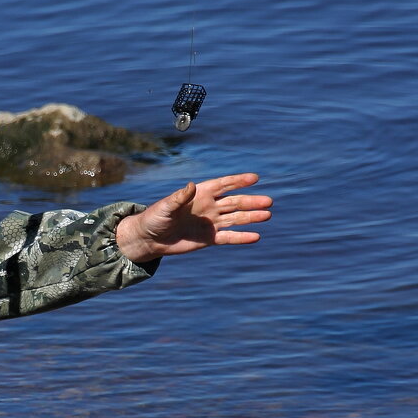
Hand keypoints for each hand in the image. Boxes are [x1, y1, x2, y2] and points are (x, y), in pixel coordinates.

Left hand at [116, 173, 271, 263]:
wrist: (149, 239)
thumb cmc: (154, 218)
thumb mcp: (165, 207)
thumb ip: (179, 197)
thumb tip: (191, 186)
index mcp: (199, 194)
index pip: (223, 185)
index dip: (238, 181)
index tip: (254, 178)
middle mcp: (208, 206)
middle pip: (234, 202)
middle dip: (251, 201)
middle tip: (269, 201)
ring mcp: (210, 223)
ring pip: (235, 219)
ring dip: (251, 217)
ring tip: (268, 215)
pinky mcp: (209, 239)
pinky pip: (229, 237)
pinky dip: (242, 237)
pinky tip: (256, 236)